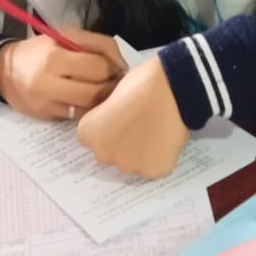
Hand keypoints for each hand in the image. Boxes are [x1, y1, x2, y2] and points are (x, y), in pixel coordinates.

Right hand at [0, 27, 125, 120]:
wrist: (4, 71)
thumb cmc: (40, 50)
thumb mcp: (64, 35)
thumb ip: (96, 44)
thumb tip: (122, 66)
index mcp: (54, 56)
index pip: (98, 66)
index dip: (113, 66)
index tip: (115, 66)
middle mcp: (48, 81)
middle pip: (96, 91)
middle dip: (111, 86)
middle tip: (114, 81)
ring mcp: (46, 102)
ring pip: (89, 107)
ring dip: (103, 100)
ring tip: (103, 90)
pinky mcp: (46, 116)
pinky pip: (78, 117)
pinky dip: (88, 109)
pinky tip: (88, 100)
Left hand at [77, 57, 188, 177]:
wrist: (168, 91)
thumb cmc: (139, 84)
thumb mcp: (110, 95)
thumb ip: (106, 115)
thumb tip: (115, 119)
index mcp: (86, 133)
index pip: (94, 138)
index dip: (109, 128)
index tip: (122, 119)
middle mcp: (101, 154)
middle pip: (112, 153)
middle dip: (124, 144)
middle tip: (141, 126)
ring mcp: (127, 166)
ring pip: (134, 163)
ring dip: (143, 152)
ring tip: (157, 131)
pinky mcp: (152, 172)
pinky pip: (155, 167)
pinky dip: (162, 156)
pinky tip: (167, 139)